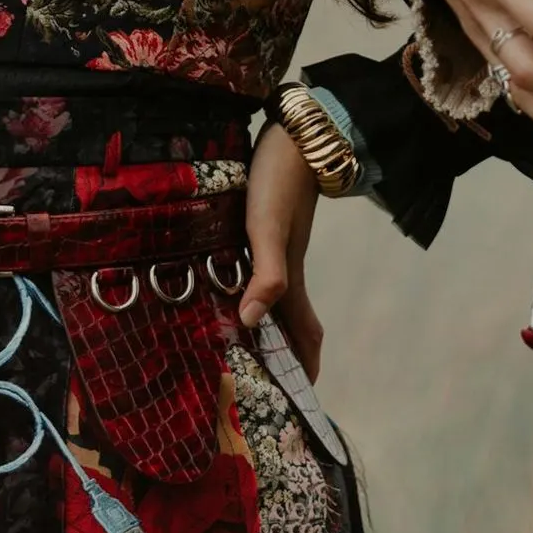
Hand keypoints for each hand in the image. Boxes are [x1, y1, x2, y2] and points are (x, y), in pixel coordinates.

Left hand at [241, 123, 321, 377]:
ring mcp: (280, 247)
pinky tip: (229, 287)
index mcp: (291, 277)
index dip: (303, 366)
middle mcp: (288, 267)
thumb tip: (250, 323)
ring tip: (242, 344)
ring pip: (277, 297)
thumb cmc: (278, 181)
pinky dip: (253, 291)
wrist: (296, 134)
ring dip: (267, 324)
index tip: (297, 398)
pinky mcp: (267, 227)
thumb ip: (266, 275)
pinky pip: (262, 272)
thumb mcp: (268, 230)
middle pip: (292, 321)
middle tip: (261, 381)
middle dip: (284, 354)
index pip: (303, 333)